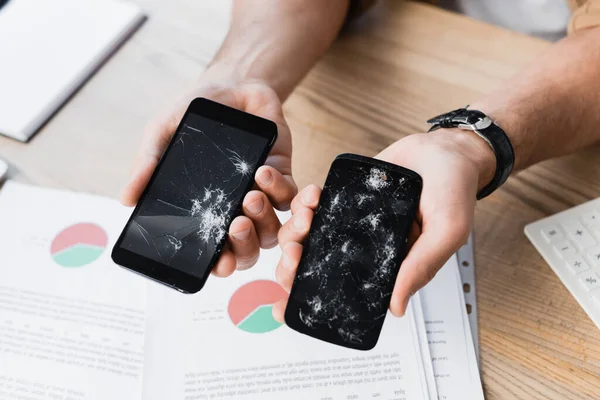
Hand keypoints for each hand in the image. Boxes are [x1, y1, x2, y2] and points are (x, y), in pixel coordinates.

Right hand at [120, 68, 296, 276]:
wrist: (229, 85)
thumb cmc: (194, 114)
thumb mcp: (164, 135)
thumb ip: (149, 165)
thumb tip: (126, 199)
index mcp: (208, 210)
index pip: (218, 251)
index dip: (222, 264)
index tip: (220, 264)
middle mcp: (236, 209)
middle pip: (249, 247)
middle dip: (245, 244)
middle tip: (235, 224)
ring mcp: (262, 194)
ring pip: (273, 227)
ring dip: (262, 218)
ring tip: (248, 196)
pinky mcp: (282, 175)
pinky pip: (289, 196)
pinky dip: (278, 188)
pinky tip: (262, 169)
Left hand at [272, 130, 494, 320]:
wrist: (447, 148)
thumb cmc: (454, 192)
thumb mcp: (446, 233)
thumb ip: (421, 267)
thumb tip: (395, 308)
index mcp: (387, 264)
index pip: (346, 291)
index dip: (314, 298)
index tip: (288, 302)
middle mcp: (366, 246)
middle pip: (318, 265)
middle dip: (295, 264)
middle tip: (294, 254)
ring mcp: (353, 221)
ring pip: (311, 235)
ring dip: (296, 230)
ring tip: (305, 217)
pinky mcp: (346, 195)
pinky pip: (317, 205)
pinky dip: (306, 202)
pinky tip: (312, 196)